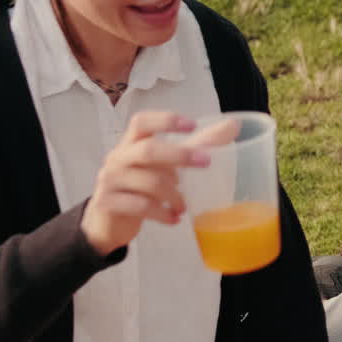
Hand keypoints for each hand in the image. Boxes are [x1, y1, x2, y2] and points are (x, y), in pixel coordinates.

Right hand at [81, 111, 209, 256]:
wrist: (107, 222)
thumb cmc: (141, 185)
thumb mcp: (166, 164)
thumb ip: (196, 145)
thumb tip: (233, 125)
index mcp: (131, 143)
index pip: (141, 122)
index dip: (166, 120)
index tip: (193, 125)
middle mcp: (118, 157)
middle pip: (149, 150)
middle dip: (180, 155)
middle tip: (206, 163)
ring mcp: (110, 180)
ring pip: (149, 182)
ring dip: (175, 195)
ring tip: (184, 206)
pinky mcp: (108, 203)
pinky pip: (141, 206)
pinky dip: (163, 214)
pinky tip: (174, 219)